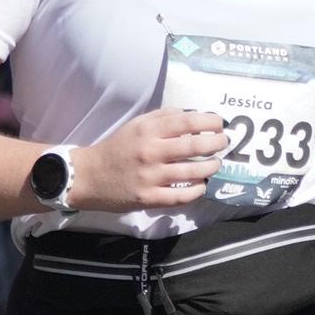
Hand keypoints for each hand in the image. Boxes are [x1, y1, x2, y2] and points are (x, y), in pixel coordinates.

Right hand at [68, 109, 223, 211]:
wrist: (90, 176)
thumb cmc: (117, 149)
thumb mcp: (135, 126)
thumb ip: (161, 118)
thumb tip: (190, 115)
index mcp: (147, 131)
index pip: (186, 122)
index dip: (208, 122)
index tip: (219, 124)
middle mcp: (150, 152)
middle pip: (193, 147)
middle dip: (215, 144)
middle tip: (224, 143)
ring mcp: (151, 177)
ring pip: (191, 173)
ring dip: (210, 168)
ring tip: (216, 164)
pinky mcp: (149, 198)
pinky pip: (180, 196)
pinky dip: (196, 191)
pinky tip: (202, 185)